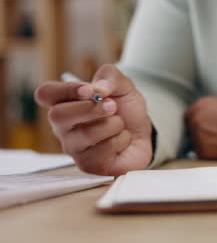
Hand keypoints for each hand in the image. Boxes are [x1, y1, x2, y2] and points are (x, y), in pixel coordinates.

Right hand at [35, 65, 152, 175]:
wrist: (144, 134)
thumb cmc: (126, 110)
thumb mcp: (123, 86)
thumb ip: (110, 77)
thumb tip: (98, 89)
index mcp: (64, 103)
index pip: (46, 93)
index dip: (67, 90)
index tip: (90, 90)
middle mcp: (63, 127)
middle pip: (58, 115)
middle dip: (91, 108)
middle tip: (113, 106)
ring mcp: (73, 147)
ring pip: (86, 133)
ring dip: (114, 124)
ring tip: (120, 124)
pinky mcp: (88, 164)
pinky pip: (103, 150)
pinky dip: (122, 140)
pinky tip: (122, 140)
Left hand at [185, 96, 216, 160]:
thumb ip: (215, 113)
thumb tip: (213, 124)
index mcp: (201, 104)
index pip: (191, 117)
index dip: (200, 126)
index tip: (208, 131)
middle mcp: (196, 118)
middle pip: (192, 132)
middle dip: (203, 137)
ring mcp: (197, 135)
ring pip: (197, 145)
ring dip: (209, 147)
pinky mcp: (203, 151)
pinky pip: (204, 157)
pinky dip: (214, 157)